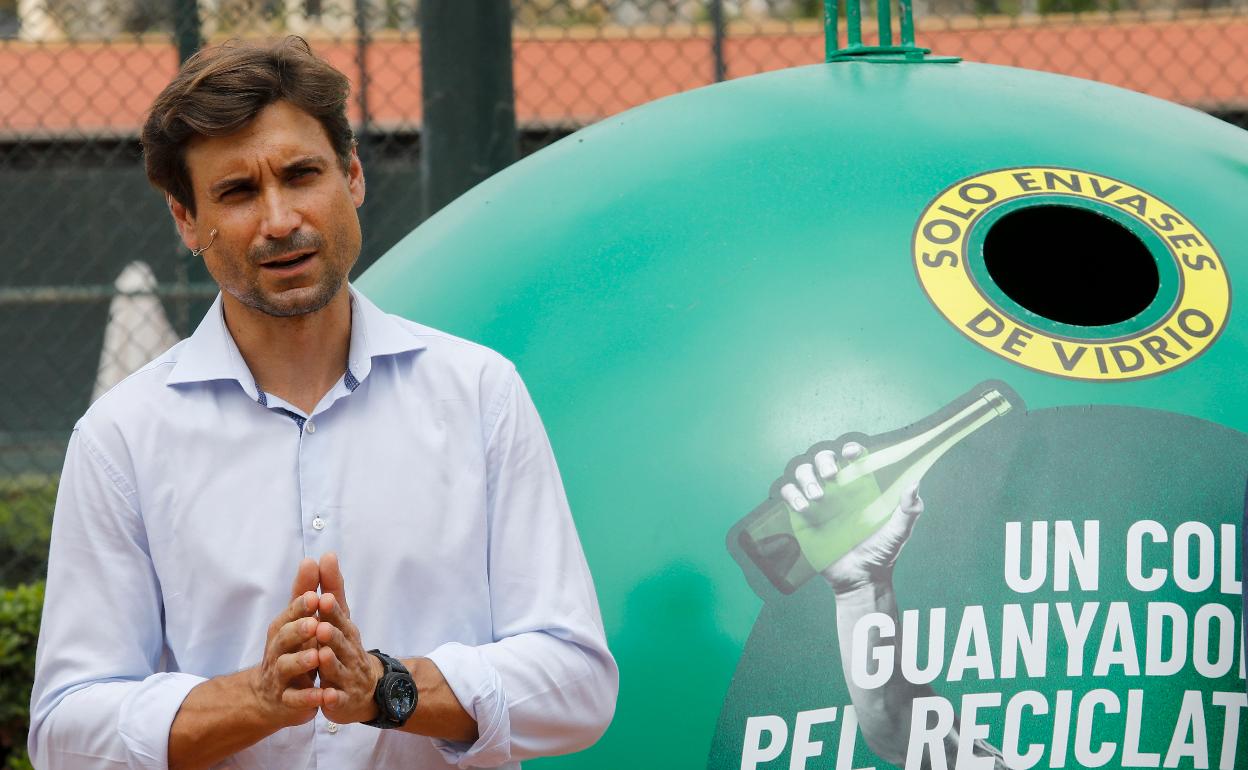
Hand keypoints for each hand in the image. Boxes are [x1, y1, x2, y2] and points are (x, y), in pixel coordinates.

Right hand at [247, 559, 323, 727]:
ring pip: (286, 667)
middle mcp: (277, 651)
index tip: (314, 596)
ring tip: (317, 656)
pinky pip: (296, 699)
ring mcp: (280, 677)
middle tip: (314, 624)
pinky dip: (309, 697)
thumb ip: (306, 592)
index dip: (300, 606)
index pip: (289, 614)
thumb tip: (313, 559)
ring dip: (301, 661)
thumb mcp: (300, 621)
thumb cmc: (292, 650)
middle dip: (297, 630)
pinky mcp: (287, 701)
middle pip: (283, 639)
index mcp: (283, 630)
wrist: (272, 697)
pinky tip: (325, 694)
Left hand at [315, 552, 384, 724]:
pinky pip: (339, 700)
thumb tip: (326, 555)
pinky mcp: (343, 701)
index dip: (332, 611)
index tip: (323, 599)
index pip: (339, 618)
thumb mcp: (340, 618)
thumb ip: (332, 588)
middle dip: (332, 635)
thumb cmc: (346, 648)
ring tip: (322, 654)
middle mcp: (349, 652)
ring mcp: (348, 677)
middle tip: (321, 626)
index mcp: (346, 632)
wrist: (366, 690)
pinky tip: (326, 696)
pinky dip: (333, 698)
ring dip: (331, 663)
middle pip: (341, 643)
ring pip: (339, 670)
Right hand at [779, 443, 923, 594]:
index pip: (852, 457)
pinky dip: (792, 494)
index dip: (850, 449)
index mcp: (860, 486)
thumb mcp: (899, 532)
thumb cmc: (882, 554)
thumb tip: (914, 484)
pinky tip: (803, 507)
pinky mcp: (803, 516)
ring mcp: (818, 501)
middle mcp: (838, 489)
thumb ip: (909, 510)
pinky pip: (790, 494)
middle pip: (823, 458)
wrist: (860, 579)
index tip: (851, 453)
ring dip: (807, 477)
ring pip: (803, 472)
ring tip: (817, 496)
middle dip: (824, 460)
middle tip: (831, 475)